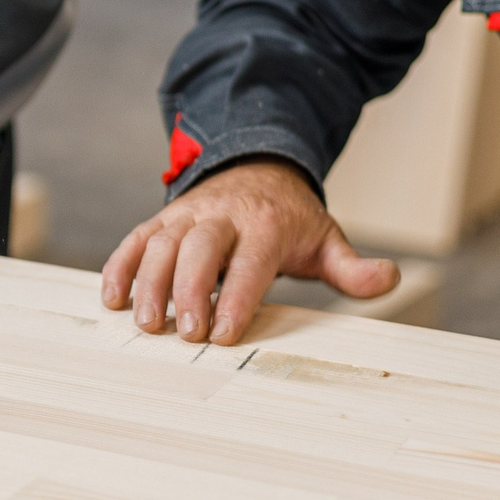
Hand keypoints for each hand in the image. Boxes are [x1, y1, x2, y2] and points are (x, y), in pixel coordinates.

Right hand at [100, 158, 397, 344]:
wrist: (257, 166)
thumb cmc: (290, 219)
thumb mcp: (326, 238)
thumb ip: (352, 267)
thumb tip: (386, 279)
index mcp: (266, 223)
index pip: (250, 261)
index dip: (237, 296)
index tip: (226, 333)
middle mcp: (223, 215)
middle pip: (200, 249)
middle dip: (189, 290)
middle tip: (185, 332)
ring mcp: (188, 215)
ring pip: (162, 243)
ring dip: (150, 283)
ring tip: (146, 324)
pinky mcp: (163, 220)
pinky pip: (136, 239)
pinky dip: (121, 266)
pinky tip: (113, 298)